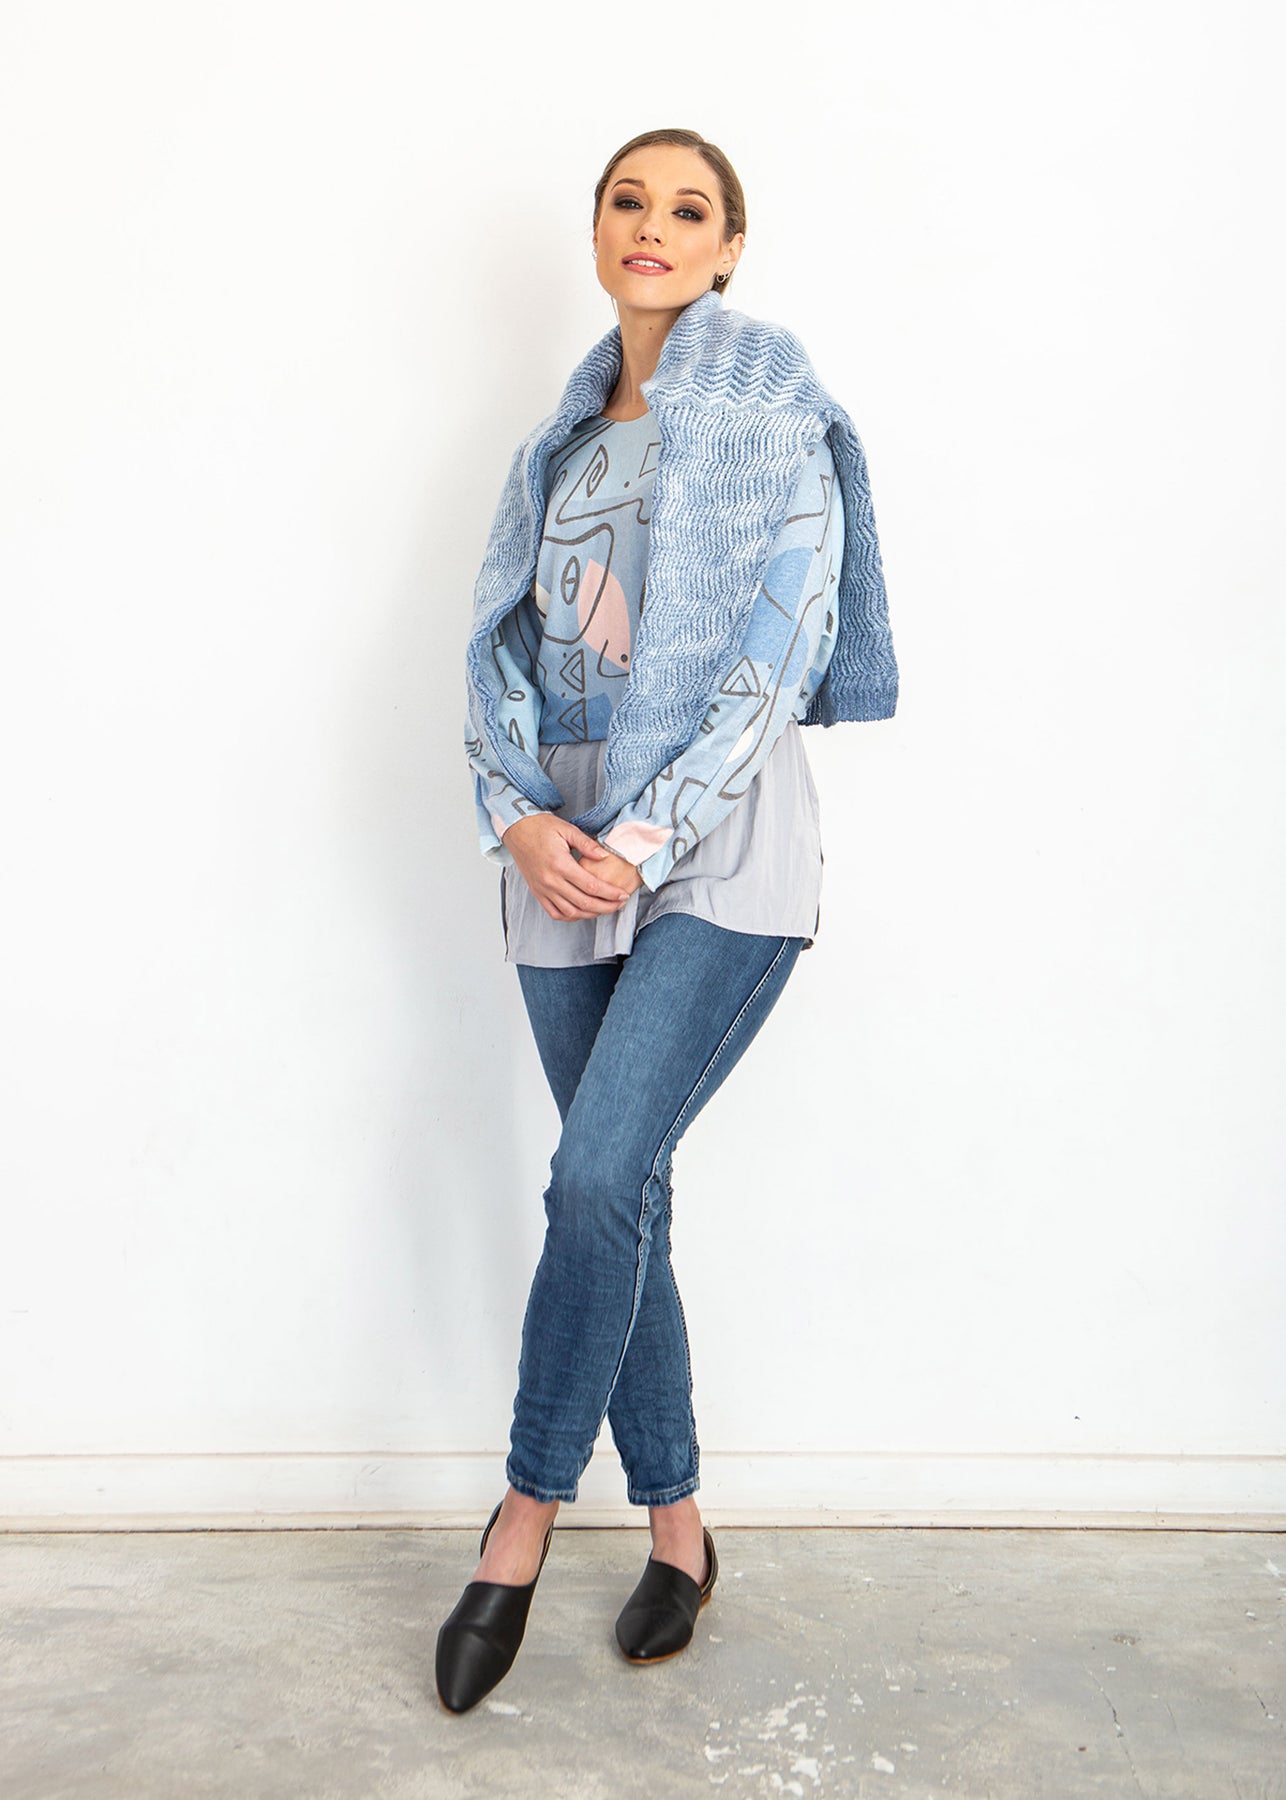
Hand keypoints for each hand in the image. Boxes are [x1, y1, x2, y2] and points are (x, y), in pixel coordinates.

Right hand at [502, 814, 640, 921]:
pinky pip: (554, 913)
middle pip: (584, 903)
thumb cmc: (540, 827)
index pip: (591, 886)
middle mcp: (551, 880)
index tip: (623, 895)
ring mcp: (543, 889)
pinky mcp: (537, 892)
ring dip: (590, 914)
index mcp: (560, 864)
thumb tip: (605, 856)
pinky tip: (582, 912)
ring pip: (571, 912)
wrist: (517, 830)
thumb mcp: (567, 829)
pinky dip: (570, 916)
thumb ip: (587, 844)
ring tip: (604, 909)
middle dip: (606, 907)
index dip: (610, 893)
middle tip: (619, 905)